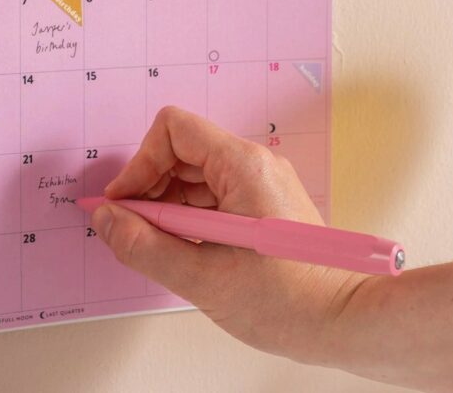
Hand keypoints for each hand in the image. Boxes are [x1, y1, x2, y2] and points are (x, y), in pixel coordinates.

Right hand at [92, 106, 366, 362]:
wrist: (346, 322)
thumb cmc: (286, 302)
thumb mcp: (201, 278)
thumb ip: (144, 246)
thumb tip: (106, 219)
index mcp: (242, 165)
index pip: (174, 129)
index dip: (141, 162)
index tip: (124, 202)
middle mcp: (253, 163)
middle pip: (182, 151)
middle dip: (151, 186)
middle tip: (135, 228)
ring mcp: (260, 182)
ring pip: (195, 174)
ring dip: (168, 204)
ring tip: (163, 245)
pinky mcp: (263, 202)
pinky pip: (213, 193)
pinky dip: (189, 215)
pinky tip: (186, 248)